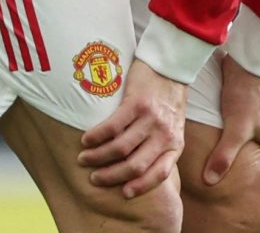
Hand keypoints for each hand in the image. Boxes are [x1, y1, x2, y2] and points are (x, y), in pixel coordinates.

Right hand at [78, 59, 188, 198]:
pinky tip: (86, 139)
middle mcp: (165, 134)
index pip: (160, 174)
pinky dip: (96, 136)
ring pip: (121, 148)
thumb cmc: (168, 100)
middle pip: (135, 166)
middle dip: (111, 176)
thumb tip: (137, 173)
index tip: (123, 193)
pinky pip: (112, 126)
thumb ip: (160, 148)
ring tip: (85, 158)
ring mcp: (151, 119)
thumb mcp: (173, 128)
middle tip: (95, 177)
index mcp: (175, 143)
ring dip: (98, 157)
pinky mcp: (138, 103)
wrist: (171, 66)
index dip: (141, 186)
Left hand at [202, 55, 259, 185]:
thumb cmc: (245, 97)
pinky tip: (236, 119)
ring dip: (256, 137)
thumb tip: (210, 181)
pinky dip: (252, 121)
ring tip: (236, 141)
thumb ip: (223, 156)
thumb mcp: (233, 130)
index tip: (257, 176)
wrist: (250, 62)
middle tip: (243, 162)